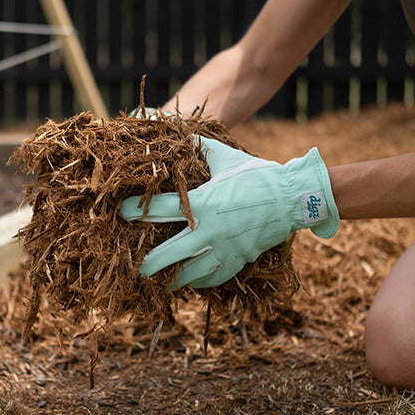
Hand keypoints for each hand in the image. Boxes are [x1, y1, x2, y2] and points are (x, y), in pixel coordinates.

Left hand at [120, 136, 338, 287]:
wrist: (292, 199)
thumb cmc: (258, 177)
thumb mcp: (228, 158)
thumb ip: (203, 147)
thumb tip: (185, 132)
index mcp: (203, 202)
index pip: (160, 209)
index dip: (137, 210)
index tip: (123, 212)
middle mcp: (209, 230)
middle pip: (170, 253)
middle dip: (149, 262)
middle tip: (136, 268)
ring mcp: (224, 249)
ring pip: (191, 273)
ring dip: (174, 279)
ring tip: (161, 282)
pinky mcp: (238, 260)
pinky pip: (214, 278)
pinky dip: (200, 282)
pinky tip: (191, 282)